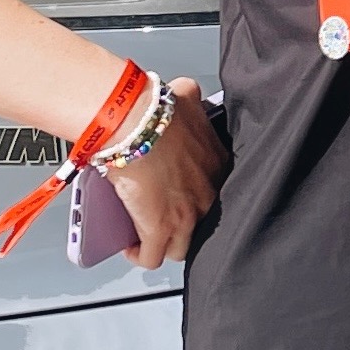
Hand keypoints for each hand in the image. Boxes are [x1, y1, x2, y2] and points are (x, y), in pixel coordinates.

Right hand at [107, 78, 223, 268]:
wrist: (135, 123)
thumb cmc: (155, 110)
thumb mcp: (183, 98)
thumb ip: (189, 97)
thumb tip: (184, 91)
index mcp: (216, 166)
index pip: (214, 192)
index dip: (195, 196)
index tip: (180, 195)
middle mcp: (208, 195)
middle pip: (203, 225)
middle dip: (183, 225)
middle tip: (164, 217)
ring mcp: (187, 217)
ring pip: (181, 248)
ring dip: (164, 244)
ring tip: (148, 237)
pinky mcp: (159, 231)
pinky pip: (153, 258)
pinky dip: (140, 256)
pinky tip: (132, 249)